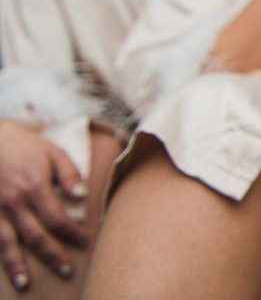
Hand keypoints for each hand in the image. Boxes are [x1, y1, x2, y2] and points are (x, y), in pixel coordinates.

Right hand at [0, 120, 88, 289]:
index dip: (72, 233)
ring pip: (7, 242)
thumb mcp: (52, 152)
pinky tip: (5, 266)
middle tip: (65, 271)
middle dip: (51, 255)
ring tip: (25, 283)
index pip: (57, 219)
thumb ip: (69, 174)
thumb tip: (81, 196)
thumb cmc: (25, 145)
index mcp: (35, 187)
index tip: (85, 241)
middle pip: (35, 235)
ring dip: (16, 264)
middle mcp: (14, 203)